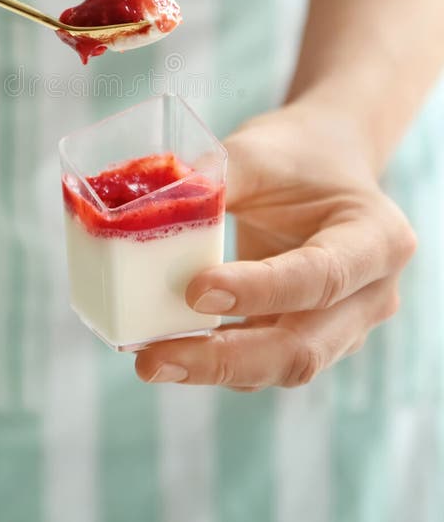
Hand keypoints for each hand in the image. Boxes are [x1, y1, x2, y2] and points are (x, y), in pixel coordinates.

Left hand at [135, 103, 415, 389]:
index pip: (322, 276)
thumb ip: (215, 180)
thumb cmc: (294, 156)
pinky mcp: (307, 340)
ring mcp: (343, 327)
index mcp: (377, 239)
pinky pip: (262, 364)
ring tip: (150, 360)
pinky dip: (215, 362)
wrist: (323, 166)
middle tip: (154, 358)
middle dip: (226, 358)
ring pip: (280, 366)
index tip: (196, 290)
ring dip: (214, 369)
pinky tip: (168, 352)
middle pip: (304, 347)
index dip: (260, 290)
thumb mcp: (259, 152)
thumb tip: (144, 209)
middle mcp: (372, 295)